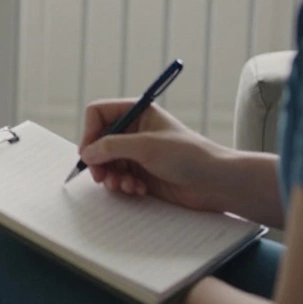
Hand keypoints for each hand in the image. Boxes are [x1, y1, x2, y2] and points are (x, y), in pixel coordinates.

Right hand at [78, 98, 230, 211]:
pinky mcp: (141, 174)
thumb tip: (86, 152)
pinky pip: (118, 178)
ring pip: (106, 162)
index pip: (99, 114)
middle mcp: (134, 131)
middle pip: (98, 141)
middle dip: (99, 160)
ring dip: (111, 176)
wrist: (216, 183)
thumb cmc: (189, 156)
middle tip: (100, 176)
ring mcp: (137, 153)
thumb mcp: (147, 146)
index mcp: (137, 113)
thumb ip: (113, 146)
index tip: (89, 153)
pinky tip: (138, 190)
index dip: (90, 132)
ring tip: (124, 185)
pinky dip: (123, 185)